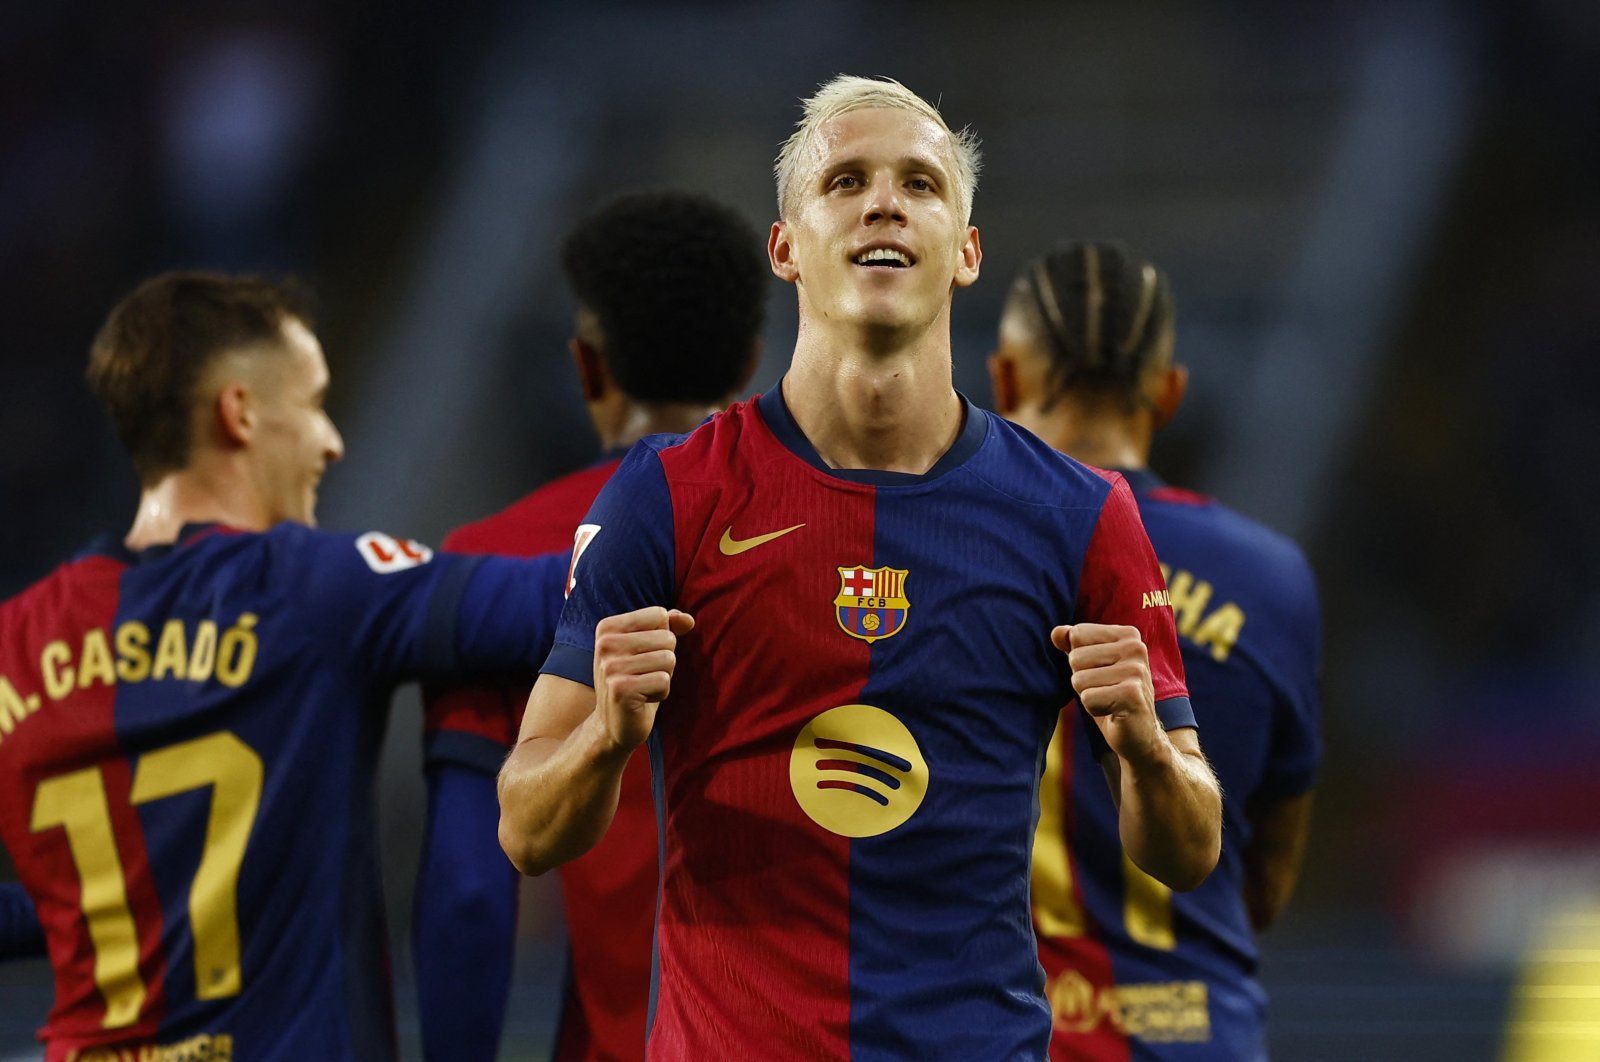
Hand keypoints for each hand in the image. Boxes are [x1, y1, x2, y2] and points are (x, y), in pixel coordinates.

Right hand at [593, 607, 695, 752]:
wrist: (612, 725)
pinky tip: (643, 699)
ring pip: (668, 659)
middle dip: (665, 660)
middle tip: (643, 675)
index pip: (660, 615)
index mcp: (608, 627)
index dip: (662, 638)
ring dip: (663, 677)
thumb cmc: (636, 681)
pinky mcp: (621, 689)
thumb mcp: (649, 648)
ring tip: (643, 686)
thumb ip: (668, 627)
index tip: (642, 656)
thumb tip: (688, 620)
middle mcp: (605, 643)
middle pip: (667, 638)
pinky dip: (661, 692)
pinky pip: (664, 681)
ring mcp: (611, 667)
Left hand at [1052, 622, 1163, 765]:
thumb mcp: (1090, 667)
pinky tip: (1113, 712)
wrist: (1140, 735)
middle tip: (1106, 690)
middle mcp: (1136, 647)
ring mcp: (1136, 670)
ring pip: (1079, 679)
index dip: (1080, 659)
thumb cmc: (1111, 696)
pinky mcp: (1132, 694)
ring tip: (1109, 700)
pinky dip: (1094, 709)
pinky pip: (1087, 698)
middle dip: (1083, 680)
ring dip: (1088, 695)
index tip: (1101, 672)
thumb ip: (1074, 645)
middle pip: (1075, 657)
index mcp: (1128, 634)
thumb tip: (1056, 632)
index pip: (1077, 634)